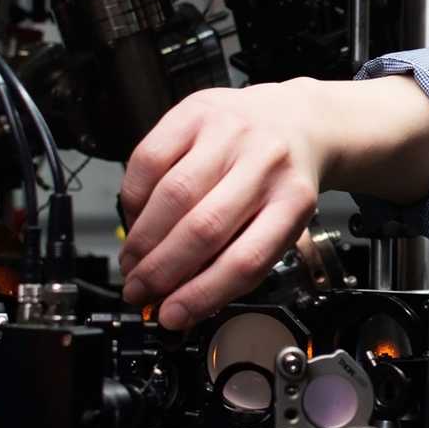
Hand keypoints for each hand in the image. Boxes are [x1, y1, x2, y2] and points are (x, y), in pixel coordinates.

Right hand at [118, 76, 428, 329]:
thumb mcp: (279, 222)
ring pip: (173, 195)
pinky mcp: (198, 111)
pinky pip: (150, 159)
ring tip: (132, 264)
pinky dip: (134, 198)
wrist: (296, 120)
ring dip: (143, 240)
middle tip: (139, 291)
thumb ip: (236, 261)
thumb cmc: (281, 181)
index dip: (201, 294)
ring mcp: (231, 133)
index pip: (246, 259)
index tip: (171, 316)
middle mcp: (265, 163)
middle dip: (162, 271)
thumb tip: (180, 306)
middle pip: (204, 228)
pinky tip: (134, 220)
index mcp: (293, 201)